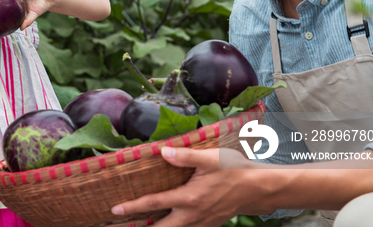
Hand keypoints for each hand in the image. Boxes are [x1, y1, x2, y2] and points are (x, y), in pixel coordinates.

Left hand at [111, 148, 259, 226]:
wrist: (257, 189)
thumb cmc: (234, 170)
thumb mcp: (210, 158)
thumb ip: (185, 157)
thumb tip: (162, 152)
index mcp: (189, 198)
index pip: (154, 204)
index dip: (132, 207)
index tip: (115, 209)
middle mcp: (192, 215)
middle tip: (121, 226)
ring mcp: (201, 223)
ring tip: (139, 226)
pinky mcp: (208, 225)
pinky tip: (166, 224)